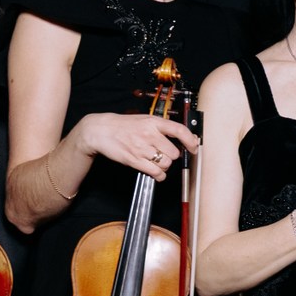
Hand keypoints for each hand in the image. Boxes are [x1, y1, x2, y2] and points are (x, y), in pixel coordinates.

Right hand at [74, 111, 200, 180]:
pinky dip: (159, 175)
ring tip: (157, 162)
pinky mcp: (134, 160)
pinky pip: (155, 172)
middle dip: (171, 157)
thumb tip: (183, 138)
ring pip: (166, 164)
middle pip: (174, 153)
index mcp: (153, 122)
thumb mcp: (144, 120)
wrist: (101, 130)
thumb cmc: (124, 126)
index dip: (190, 140)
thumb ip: (162, 128)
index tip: (194, 147)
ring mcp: (141, 147)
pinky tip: (156, 172)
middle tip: (164, 155)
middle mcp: (149, 134)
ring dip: (164, 167)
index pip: (179, 130)